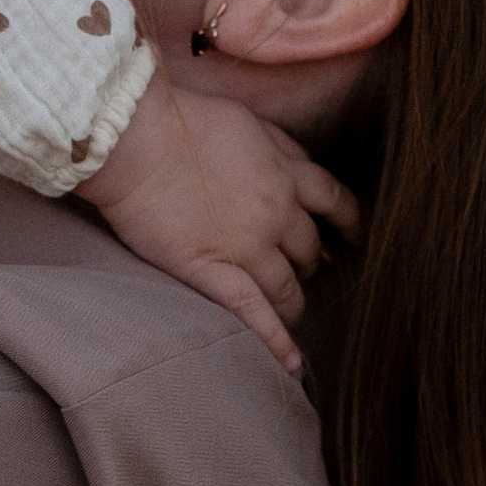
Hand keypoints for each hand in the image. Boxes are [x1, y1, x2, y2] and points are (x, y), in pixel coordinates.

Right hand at [82, 81, 359, 371]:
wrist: (136, 140)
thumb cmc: (182, 120)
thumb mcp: (248, 119)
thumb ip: (279, 146)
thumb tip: (296, 166)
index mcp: (287, 173)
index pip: (334, 202)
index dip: (346, 222)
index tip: (350, 236)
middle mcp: (277, 214)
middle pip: (309, 250)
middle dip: (308, 263)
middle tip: (300, 273)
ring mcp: (247, 247)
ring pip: (288, 288)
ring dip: (293, 303)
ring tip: (290, 312)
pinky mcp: (213, 271)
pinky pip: (254, 314)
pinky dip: (276, 342)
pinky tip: (291, 366)